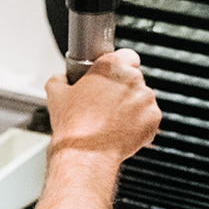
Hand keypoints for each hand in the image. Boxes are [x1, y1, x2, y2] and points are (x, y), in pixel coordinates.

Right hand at [43, 49, 160, 163]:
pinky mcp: (153, 119)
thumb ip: (60, 78)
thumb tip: (61, 79)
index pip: (126, 55)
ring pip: (142, 98)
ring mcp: (146, 99)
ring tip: (112, 120)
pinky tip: (121, 130)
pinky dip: (139, 123)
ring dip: (132, 106)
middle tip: (106, 103)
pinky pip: (148, 117)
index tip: (111, 77)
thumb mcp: (55, 94)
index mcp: (111, 66)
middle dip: (123, 89)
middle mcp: (132, 78)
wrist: (86, 154)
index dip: (119, 66)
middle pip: (134, 78)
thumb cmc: (73, 125)